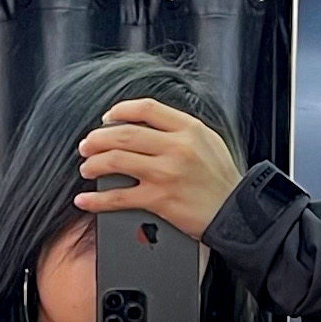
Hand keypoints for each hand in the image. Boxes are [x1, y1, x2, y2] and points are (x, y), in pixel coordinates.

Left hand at [75, 98, 241, 239]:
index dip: (120, 110)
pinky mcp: (159, 200)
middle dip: (97, 138)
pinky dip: (96, 199)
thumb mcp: (208, 142)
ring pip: (116, 160)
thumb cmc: (222, 180)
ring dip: (94, 164)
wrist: (236, 213)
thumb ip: (180, 131)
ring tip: (86, 168)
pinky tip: (85, 200)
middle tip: (86, 145)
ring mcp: (166, 173)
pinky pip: (118, 197)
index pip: (146, 108)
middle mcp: (176, 147)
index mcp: (188, 129)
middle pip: (124, 134)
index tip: (107, 118)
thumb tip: (146, 126)